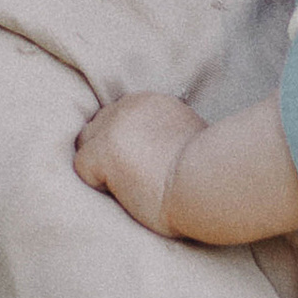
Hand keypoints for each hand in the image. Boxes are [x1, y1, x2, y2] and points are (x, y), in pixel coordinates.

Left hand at [75, 91, 204, 233]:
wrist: (215, 182)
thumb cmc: (209, 174)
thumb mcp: (187, 141)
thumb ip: (161, 137)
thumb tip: (148, 156)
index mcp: (151, 103)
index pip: (117, 119)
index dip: (121, 146)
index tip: (138, 167)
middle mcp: (130, 105)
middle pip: (95, 129)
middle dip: (104, 155)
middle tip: (130, 183)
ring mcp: (115, 125)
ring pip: (85, 147)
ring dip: (100, 170)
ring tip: (130, 190)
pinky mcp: (105, 149)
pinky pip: (82, 170)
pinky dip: (99, 187)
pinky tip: (128, 193)